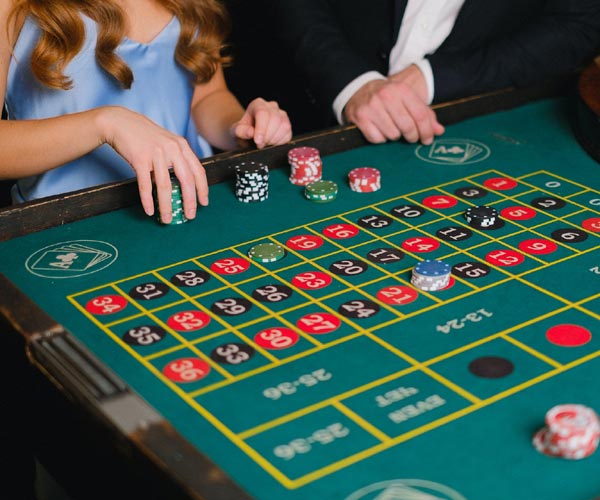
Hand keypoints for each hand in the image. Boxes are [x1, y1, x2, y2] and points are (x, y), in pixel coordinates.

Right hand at [99, 106, 207, 223]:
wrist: (120, 122)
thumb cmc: (144, 136)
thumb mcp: (167, 142)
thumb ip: (177, 158)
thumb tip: (185, 183)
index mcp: (181, 145)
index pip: (198, 170)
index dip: (202, 189)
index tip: (204, 202)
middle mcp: (172, 148)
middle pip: (186, 180)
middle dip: (189, 201)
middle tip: (190, 215)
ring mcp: (156, 153)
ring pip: (165, 185)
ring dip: (167, 206)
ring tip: (167, 219)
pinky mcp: (139, 158)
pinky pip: (145, 184)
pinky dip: (147, 199)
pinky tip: (149, 210)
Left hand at [232, 98, 291, 148]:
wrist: (249, 136)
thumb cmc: (243, 132)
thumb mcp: (236, 132)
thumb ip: (241, 131)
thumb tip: (251, 132)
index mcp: (258, 104)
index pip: (263, 113)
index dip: (261, 128)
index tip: (257, 141)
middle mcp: (272, 106)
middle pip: (275, 119)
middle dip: (267, 136)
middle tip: (259, 145)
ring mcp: (282, 115)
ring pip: (284, 126)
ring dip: (274, 140)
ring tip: (264, 144)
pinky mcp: (287, 126)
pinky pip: (288, 135)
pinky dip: (279, 143)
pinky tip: (270, 144)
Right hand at [343, 66, 443, 144]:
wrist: (359, 90)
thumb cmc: (388, 97)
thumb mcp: (407, 99)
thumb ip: (424, 114)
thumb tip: (439, 131)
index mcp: (402, 90)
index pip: (420, 115)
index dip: (426, 131)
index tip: (427, 140)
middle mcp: (386, 96)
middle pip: (408, 127)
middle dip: (412, 136)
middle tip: (411, 138)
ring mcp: (372, 107)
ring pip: (393, 135)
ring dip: (395, 136)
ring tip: (392, 128)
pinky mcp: (360, 117)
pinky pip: (377, 138)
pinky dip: (381, 139)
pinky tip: (380, 130)